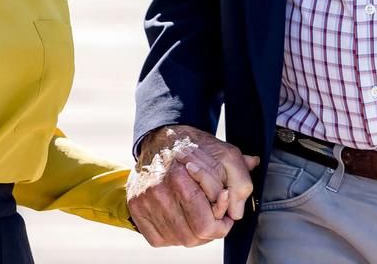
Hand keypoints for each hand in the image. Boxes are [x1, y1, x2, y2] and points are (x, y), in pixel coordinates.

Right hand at [126, 125, 261, 247]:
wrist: (163, 137)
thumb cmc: (197, 149)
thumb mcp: (227, 156)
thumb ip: (240, 182)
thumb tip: (237, 211)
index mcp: (181, 180)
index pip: (206, 226)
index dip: (222, 226)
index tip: (224, 216)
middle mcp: (159, 193)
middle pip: (191, 237)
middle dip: (207, 231)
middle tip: (212, 217)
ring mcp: (144, 201)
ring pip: (175, 239)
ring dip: (190, 233)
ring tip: (196, 216)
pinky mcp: (136, 206)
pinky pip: (157, 238)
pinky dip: (171, 234)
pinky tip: (179, 219)